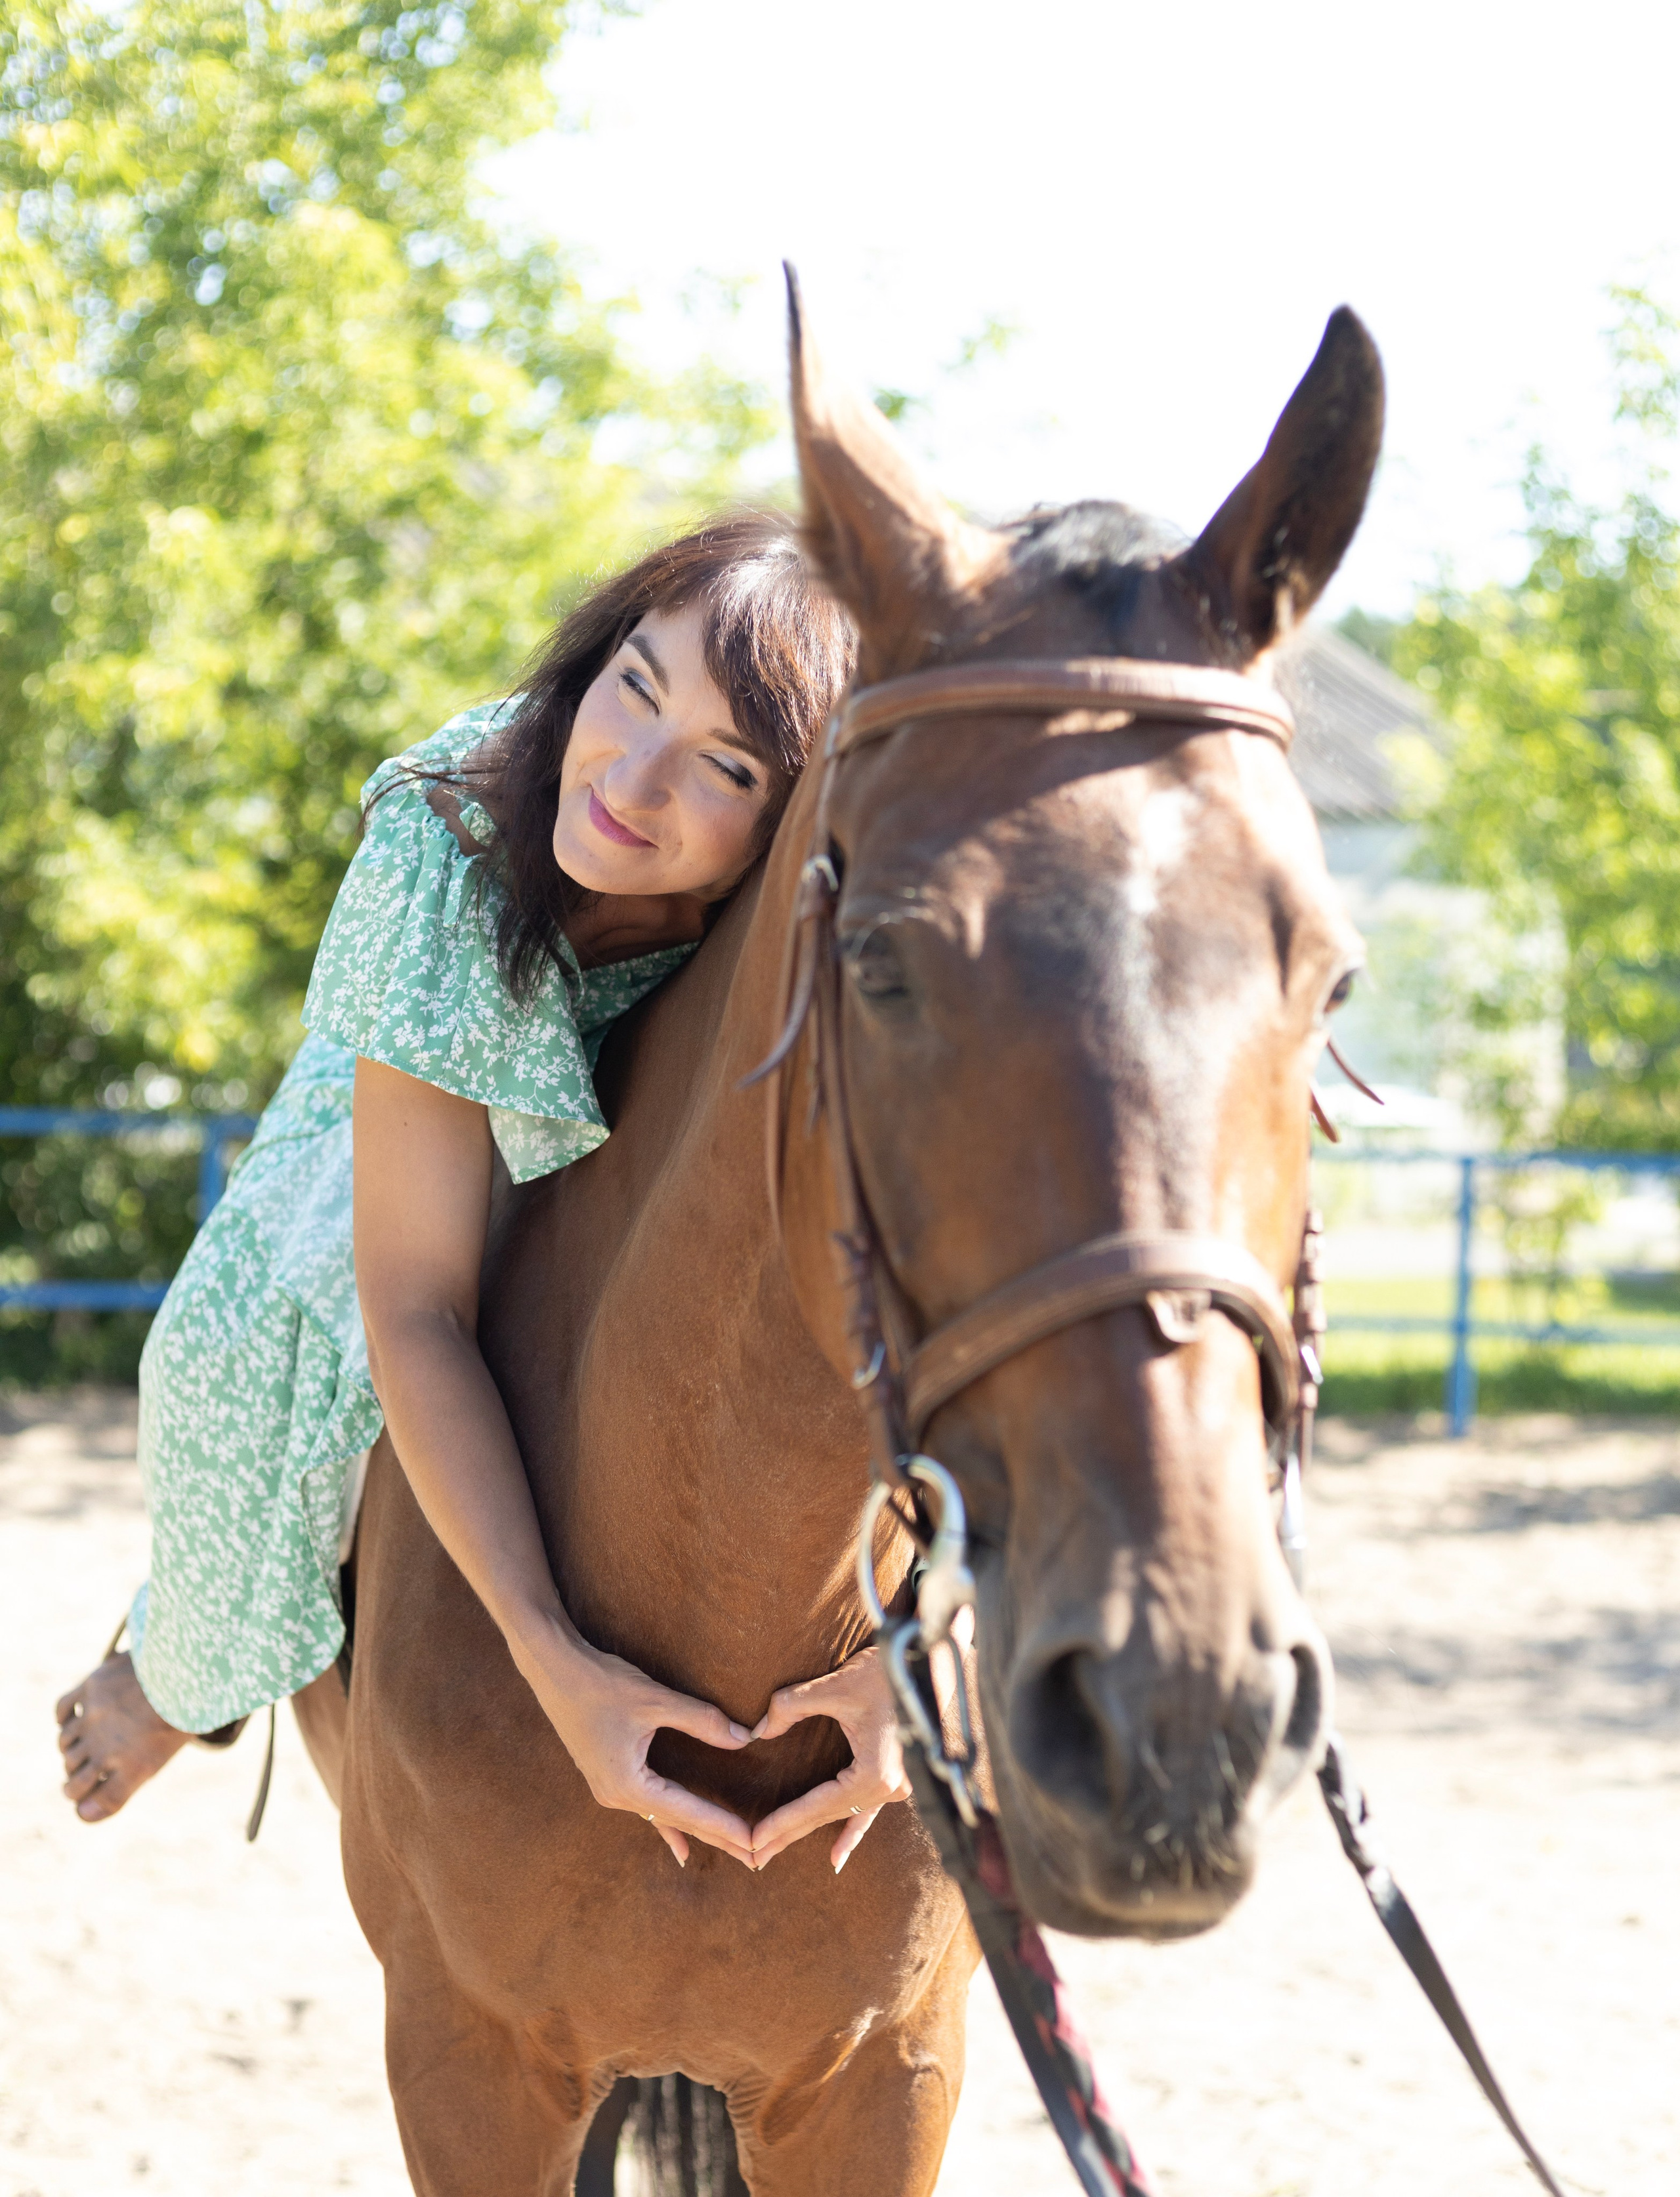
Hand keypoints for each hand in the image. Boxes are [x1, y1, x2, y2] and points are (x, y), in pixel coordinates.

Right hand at [516, 1622, 756, 1869]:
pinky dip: (667, 1825)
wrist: (553, 1670)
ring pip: (665, 1816)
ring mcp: (609, 1789)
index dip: (724, 1827)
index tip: (755, 1845)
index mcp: (629, 1784)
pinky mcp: (608, 1777)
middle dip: (718, 1839)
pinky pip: (646, 1808)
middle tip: (756, 1861)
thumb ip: (701, 1721)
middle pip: (679, 1822)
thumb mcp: (655, 1700)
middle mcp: (617, 1796)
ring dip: (698, 1831)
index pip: (688, 1811)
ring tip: (731, 1850)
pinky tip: (680, 1847)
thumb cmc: (601, 1683)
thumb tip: (743, 1739)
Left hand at [748, 1647, 911, 1873]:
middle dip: (788, 1835)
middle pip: (827, 1817)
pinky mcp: (898, 1777)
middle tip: (752, 1857)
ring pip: (843, 1815)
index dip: (781, 1823)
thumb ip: (790, 1706)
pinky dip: (851, 1834)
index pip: (817, 1806)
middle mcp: (889, 1788)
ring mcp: (898, 1786)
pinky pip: (868, 1813)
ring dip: (809, 1833)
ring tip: (775, 1853)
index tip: (752, 1841)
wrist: (929, 1660)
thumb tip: (757, 1731)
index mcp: (874, 1774)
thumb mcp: (836, 1685)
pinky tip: (836, 1859)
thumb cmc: (886, 1672)